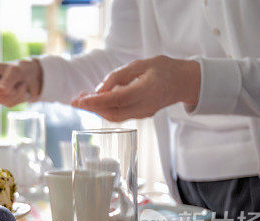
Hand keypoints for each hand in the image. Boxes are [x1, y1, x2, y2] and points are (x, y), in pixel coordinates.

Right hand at [0, 59, 42, 110]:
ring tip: (22, 85)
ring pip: (0, 101)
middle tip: (18, 87)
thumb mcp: (16, 72)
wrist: (34, 76)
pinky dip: (18, 98)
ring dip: (15, 95)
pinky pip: (8, 103)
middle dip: (3, 96)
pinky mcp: (3, 98)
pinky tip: (22, 91)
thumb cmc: (22, 69)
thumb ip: (7, 81)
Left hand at [71, 56, 200, 121]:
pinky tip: (96, 102)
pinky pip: (120, 116)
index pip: (116, 99)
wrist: (185, 82)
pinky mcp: (142, 115)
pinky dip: (105, 110)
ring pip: (115, 117)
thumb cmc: (164, 68)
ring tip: (81, 101)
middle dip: (91, 108)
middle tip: (74, 101)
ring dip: (96, 110)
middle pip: (112, 112)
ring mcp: (144, 113)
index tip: (80, 100)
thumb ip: (119, 76)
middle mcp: (145, 106)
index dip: (96, 101)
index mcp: (147, 90)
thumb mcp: (141, 64)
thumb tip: (99, 90)